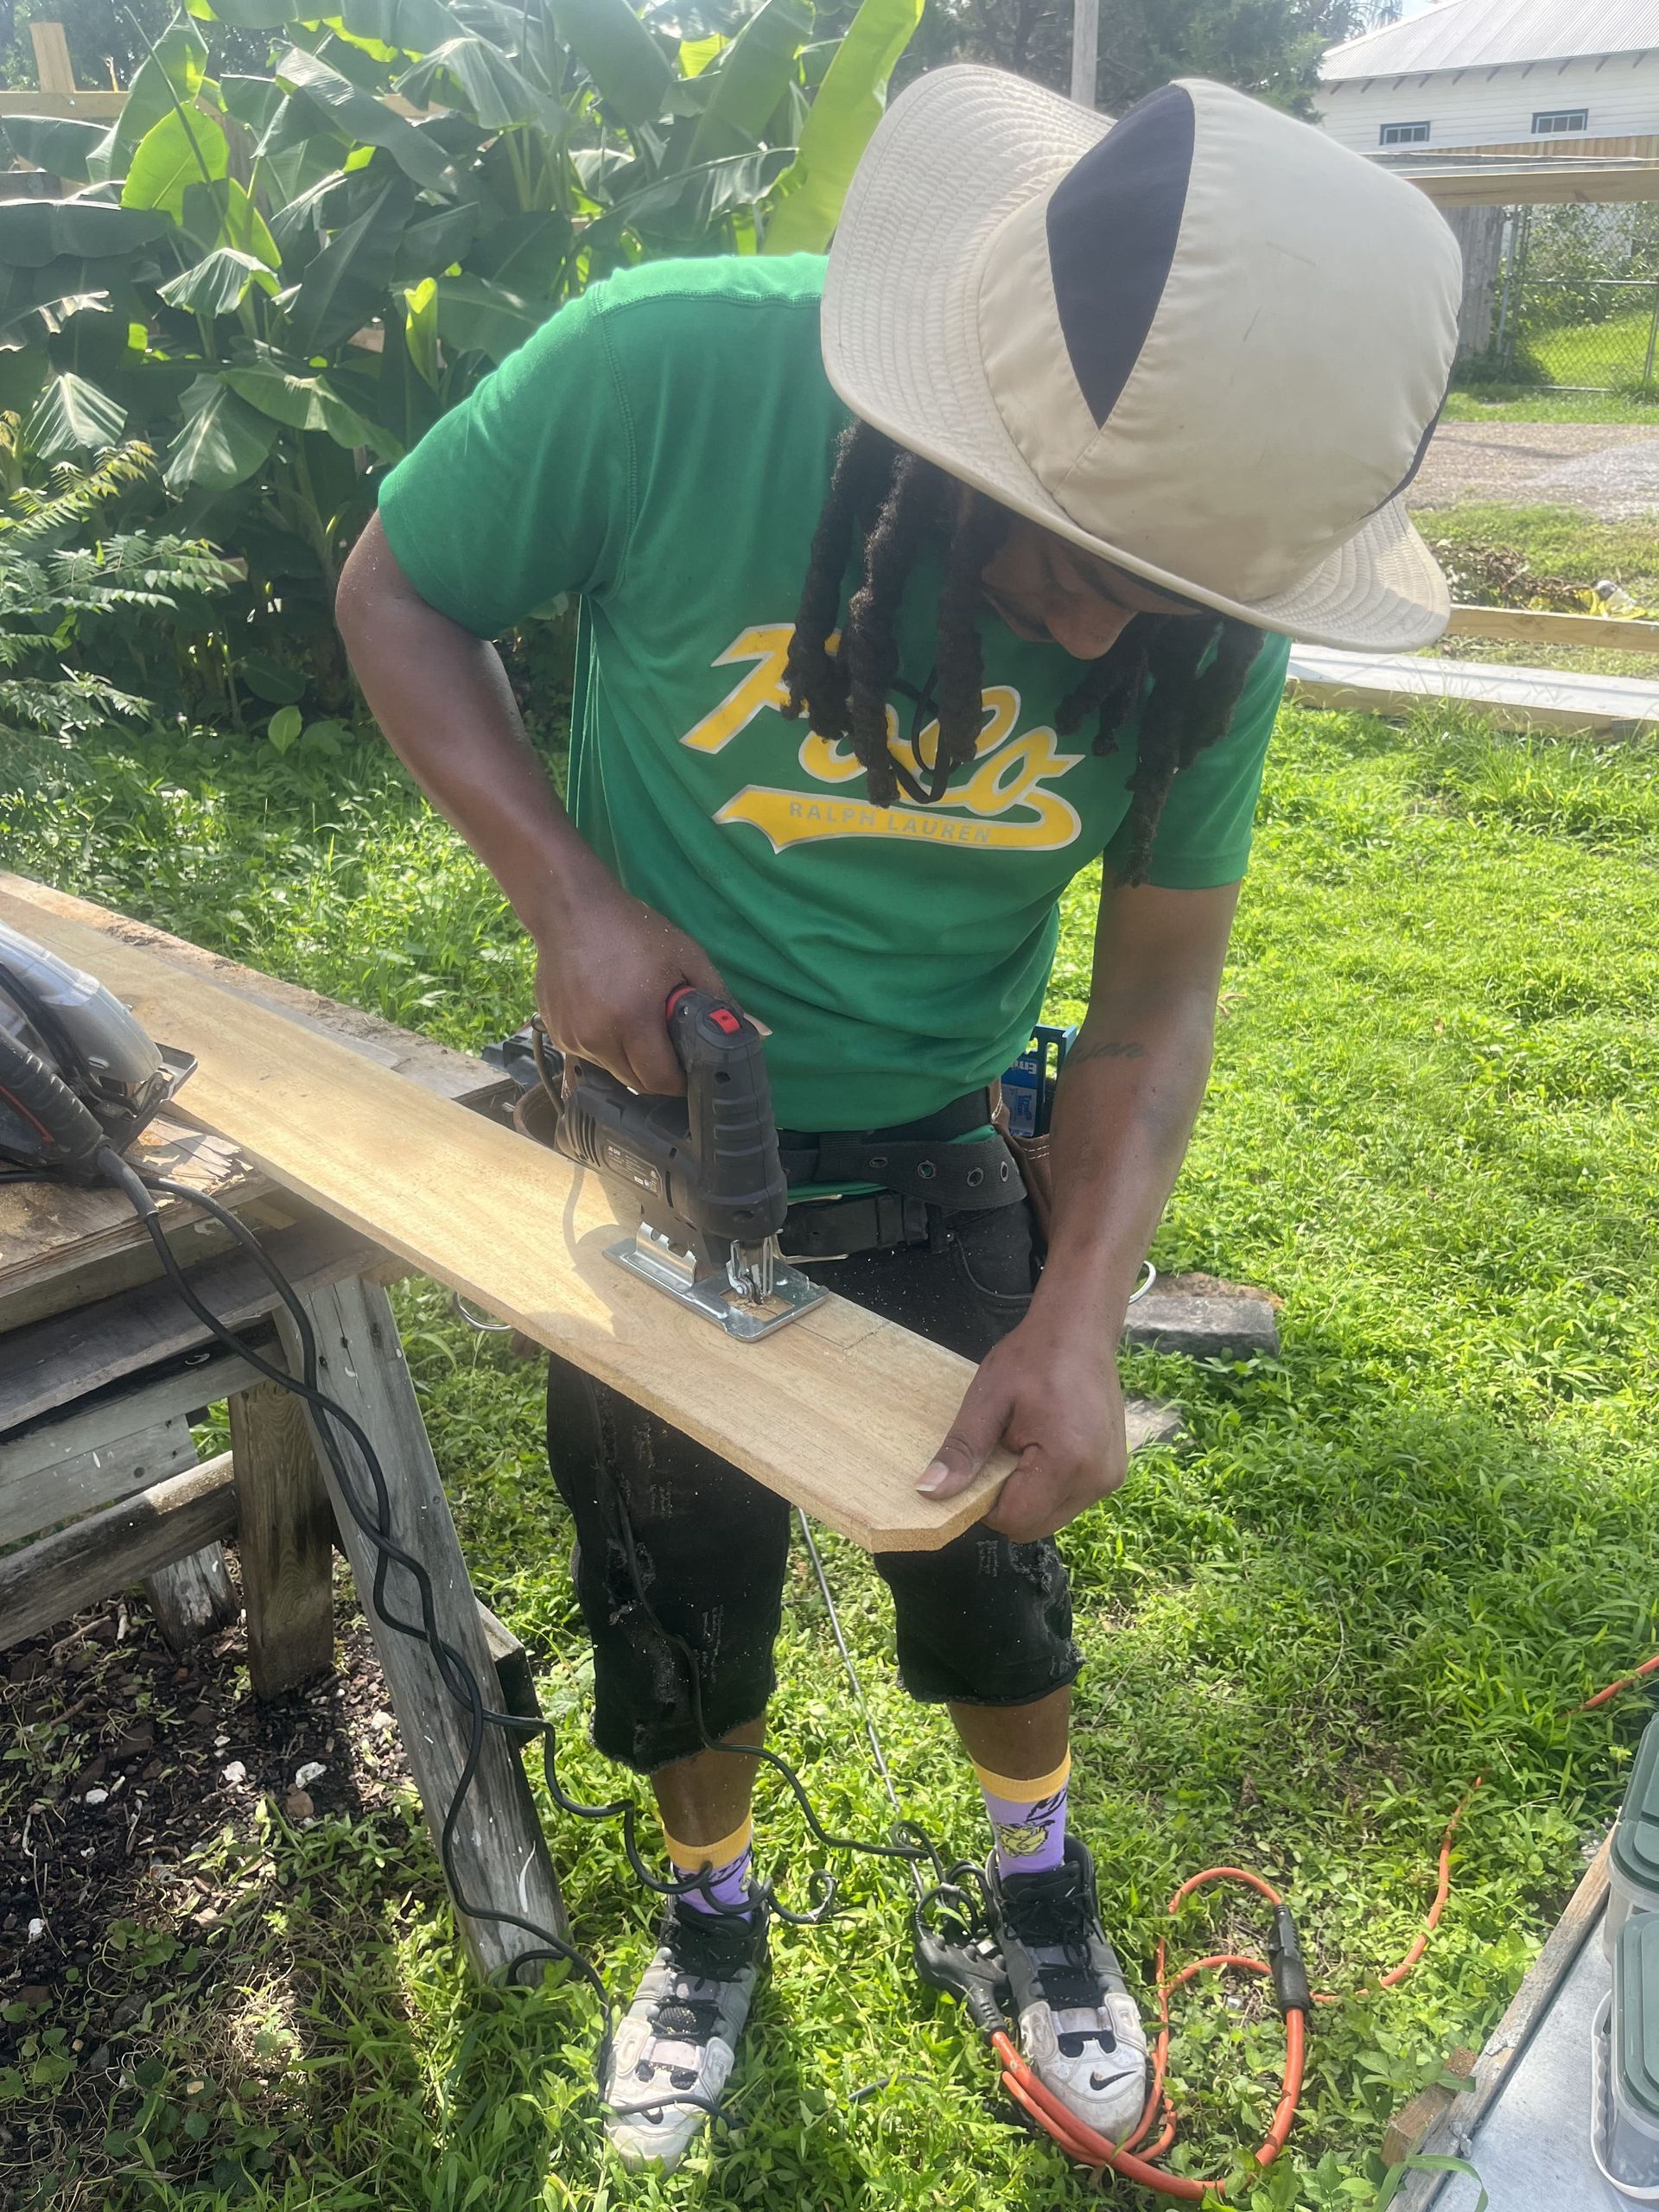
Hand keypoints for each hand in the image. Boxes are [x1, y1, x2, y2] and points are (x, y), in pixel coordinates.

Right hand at [534, 882, 725, 1095]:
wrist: (570, 909)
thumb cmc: (633, 930)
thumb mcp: (686, 956)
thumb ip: (719, 998)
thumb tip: (760, 1032)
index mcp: (633, 1018)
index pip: (660, 1080)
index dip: (681, 1082)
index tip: (691, 1071)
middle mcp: (597, 1036)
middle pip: (636, 1083)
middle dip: (658, 1074)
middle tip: (671, 1051)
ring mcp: (572, 1037)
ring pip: (613, 1071)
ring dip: (631, 1060)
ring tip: (639, 1025)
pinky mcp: (556, 1034)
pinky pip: (590, 1056)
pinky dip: (606, 1047)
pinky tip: (610, 1015)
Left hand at [917, 1314, 1127, 1541]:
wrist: (1079, 1331)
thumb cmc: (1033, 1357)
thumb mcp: (987, 1399)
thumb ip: (961, 1450)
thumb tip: (928, 1492)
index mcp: (1067, 1461)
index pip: (1015, 1519)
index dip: (986, 1504)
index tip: (980, 1467)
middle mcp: (1097, 1478)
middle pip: (1035, 1526)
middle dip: (1009, 1501)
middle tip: (1001, 1453)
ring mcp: (1109, 1477)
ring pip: (1052, 1517)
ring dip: (1030, 1496)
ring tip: (1025, 1446)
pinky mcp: (1113, 1473)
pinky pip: (1070, 1500)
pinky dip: (1050, 1487)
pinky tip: (1045, 1449)